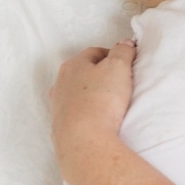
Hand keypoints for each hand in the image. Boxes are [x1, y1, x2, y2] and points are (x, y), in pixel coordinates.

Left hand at [49, 40, 136, 184]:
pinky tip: (99, 119)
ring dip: (92, 95)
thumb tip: (124, 43)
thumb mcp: (118, 68)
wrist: (84, 140)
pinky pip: (77, 113)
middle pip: (84, 72)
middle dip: (101, 75)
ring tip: (111, 104)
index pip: (95, 52)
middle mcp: (61, 82)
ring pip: (78, 93)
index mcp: (73, 64)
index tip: (127, 65)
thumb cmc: (102, 99)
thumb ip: (122, 51)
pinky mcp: (60, 125)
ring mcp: (58, 105)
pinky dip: (87, 112)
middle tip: (120, 83)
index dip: (113, 56)